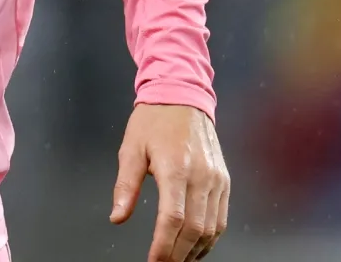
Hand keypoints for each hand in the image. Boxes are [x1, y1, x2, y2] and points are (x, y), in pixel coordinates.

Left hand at [108, 104, 229, 260]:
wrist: (183, 96)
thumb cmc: (154, 120)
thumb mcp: (131, 149)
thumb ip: (125, 187)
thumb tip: (117, 216)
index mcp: (176, 167)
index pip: (173, 219)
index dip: (164, 246)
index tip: (153, 261)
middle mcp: (201, 175)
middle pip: (194, 229)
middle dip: (178, 255)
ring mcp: (216, 179)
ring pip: (211, 228)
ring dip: (195, 251)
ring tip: (177, 260)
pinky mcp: (224, 181)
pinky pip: (221, 218)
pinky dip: (209, 238)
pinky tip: (195, 247)